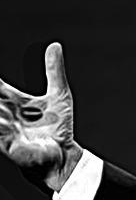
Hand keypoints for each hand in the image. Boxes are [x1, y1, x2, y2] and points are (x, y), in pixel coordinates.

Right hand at [0, 42, 81, 190]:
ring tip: (0, 111)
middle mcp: (3, 112)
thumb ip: (54, 71)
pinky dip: (0, 124)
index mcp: (12, 100)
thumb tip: (55, 45)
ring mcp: (3, 127)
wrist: (64, 155)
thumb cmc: (59, 128)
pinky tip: (2, 120)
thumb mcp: (59, 95)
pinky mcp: (6, 142)